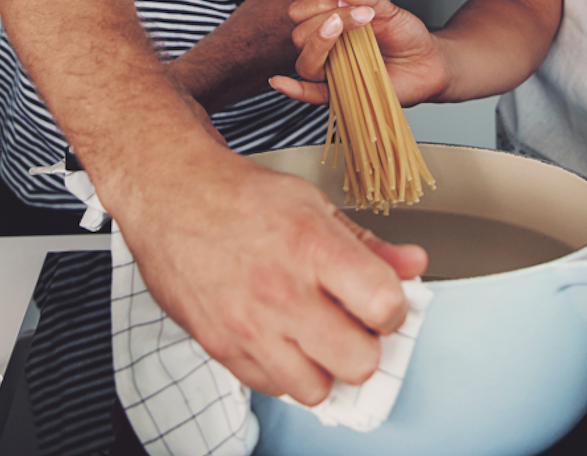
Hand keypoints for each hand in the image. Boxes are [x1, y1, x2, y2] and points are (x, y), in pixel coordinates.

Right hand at [111, 140, 426, 403]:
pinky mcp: (222, 348)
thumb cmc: (243, 198)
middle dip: (367, 345)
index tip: (386, 301)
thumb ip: (369, 244)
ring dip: (327, 367)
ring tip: (321, 335)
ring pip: (317, 389)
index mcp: (312, 247)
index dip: (395, 308)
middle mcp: (281, 293)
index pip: (383, 304)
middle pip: (358, 362)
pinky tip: (286, 339)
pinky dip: (287, 372)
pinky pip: (274, 388)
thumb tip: (413, 264)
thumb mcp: (315, 204)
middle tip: (357, 323)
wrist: (173, 198)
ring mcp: (249, 327)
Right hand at [271, 0, 448, 105]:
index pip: (302, 11)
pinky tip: (280, 81)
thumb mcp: (389, 8)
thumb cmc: (404, 35)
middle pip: (300, 35)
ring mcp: (332, 71)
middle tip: (360, 13)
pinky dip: (294, 89)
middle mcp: (326, 48)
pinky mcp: (341, 94)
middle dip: (326, 19)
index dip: (317, 1)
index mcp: (330, 23)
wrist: (427, 62)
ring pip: (306, 61)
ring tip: (345, 27)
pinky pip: (311, 94)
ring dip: (321, 42)